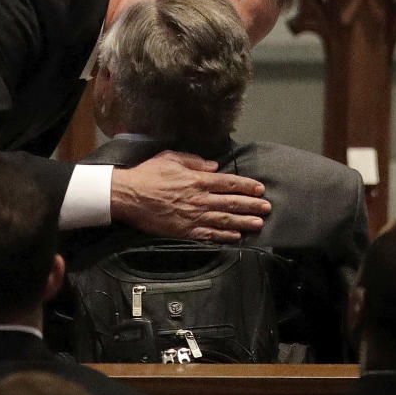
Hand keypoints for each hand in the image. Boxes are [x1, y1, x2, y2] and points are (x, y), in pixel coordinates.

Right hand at [111, 150, 270, 241]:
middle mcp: (199, 199)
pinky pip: (209, 234)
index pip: (229, 182)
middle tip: (267, 208)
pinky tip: (235, 236)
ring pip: (224, 220)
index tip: (260, 189)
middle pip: (232, 203)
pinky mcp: (184, 230)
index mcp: (197, 180)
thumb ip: (194, 161)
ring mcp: (192, 216)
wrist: (128, 196)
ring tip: (258, 224)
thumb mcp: (170, 158)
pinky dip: (224, 235)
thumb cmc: (147, 175)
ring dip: (244, 222)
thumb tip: (213, 166)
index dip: (247, 186)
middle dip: (252, 205)